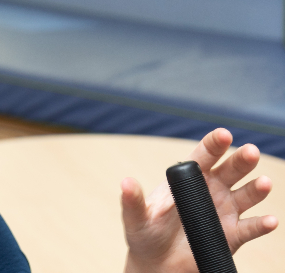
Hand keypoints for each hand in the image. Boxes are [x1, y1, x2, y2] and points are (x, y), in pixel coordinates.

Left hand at [121, 128, 277, 272]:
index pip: (203, 156)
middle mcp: (210, 190)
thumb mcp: (136, 219)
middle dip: (240, 160)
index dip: (214, 144)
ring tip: (264, 183)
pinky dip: (261, 225)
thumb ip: (133, 201)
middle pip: (229, 170)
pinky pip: (250, 228)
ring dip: (256, 189)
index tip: (223, 134)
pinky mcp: (231, 235)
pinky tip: (270, 221)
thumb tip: (125, 182)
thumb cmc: (145, 235)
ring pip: (245, 195)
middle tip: (250, 151)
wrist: (158, 266)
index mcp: (187, 180)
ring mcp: (223, 211)